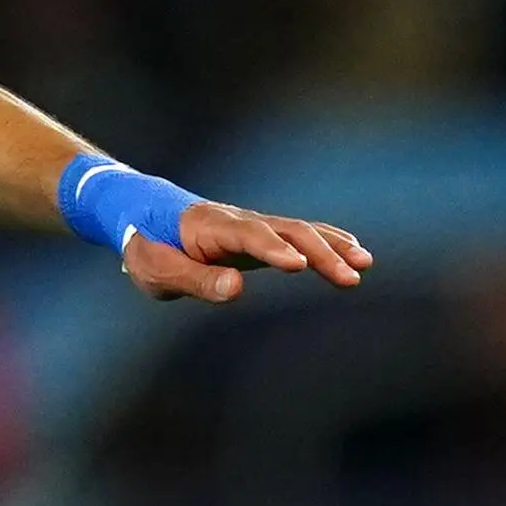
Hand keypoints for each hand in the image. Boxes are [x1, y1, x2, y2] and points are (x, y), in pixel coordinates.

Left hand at [124, 201, 374, 304]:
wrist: (141, 216)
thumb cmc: (147, 247)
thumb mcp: (158, 271)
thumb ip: (195, 280)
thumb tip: (237, 288)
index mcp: (210, 226)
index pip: (250, 235)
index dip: (275, 250)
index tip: (300, 267)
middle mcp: (239, 220)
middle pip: (287, 231)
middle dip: (321, 253)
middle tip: (350, 277)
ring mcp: (252, 225)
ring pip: (300, 230)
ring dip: (333, 246)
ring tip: (364, 265)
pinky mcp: (259, 235)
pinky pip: (299, 235)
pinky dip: (328, 241)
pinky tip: (353, 253)